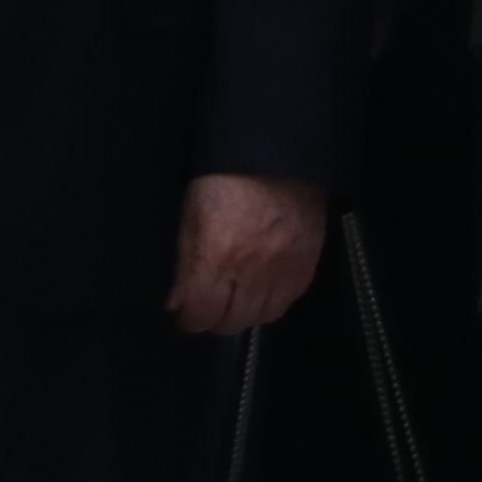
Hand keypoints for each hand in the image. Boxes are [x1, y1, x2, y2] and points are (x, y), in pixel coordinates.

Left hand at [166, 172, 328, 335]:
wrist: (280, 158)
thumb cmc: (224, 179)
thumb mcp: (191, 212)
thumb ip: (183, 262)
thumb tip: (175, 304)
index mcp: (217, 257)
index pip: (200, 314)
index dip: (187, 319)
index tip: (183, 313)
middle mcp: (251, 273)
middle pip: (229, 323)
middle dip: (212, 318)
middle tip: (206, 304)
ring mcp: (283, 274)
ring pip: (259, 319)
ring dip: (241, 314)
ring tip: (232, 298)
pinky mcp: (306, 270)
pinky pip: (285, 305)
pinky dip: (268, 304)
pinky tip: (257, 289)